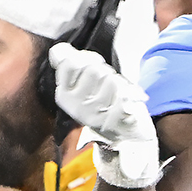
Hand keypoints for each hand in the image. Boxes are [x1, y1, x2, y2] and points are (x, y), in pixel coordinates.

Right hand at [48, 44, 160, 188]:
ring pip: (110, 80)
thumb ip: (72, 67)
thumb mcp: (83, 87)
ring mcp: (95, 115)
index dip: (87, 58)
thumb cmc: (105, 107)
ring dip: (120, 82)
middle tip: (111, 83)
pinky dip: (131, 93)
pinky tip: (131, 100)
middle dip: (106, 70)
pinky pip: (124, 95)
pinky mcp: (115, 121)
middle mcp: (76, 106)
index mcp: (64, 96)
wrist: (125, 140)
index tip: (95, 65)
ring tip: (121, 93)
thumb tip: (60, 50)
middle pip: (93, 69)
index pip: (70, 63)